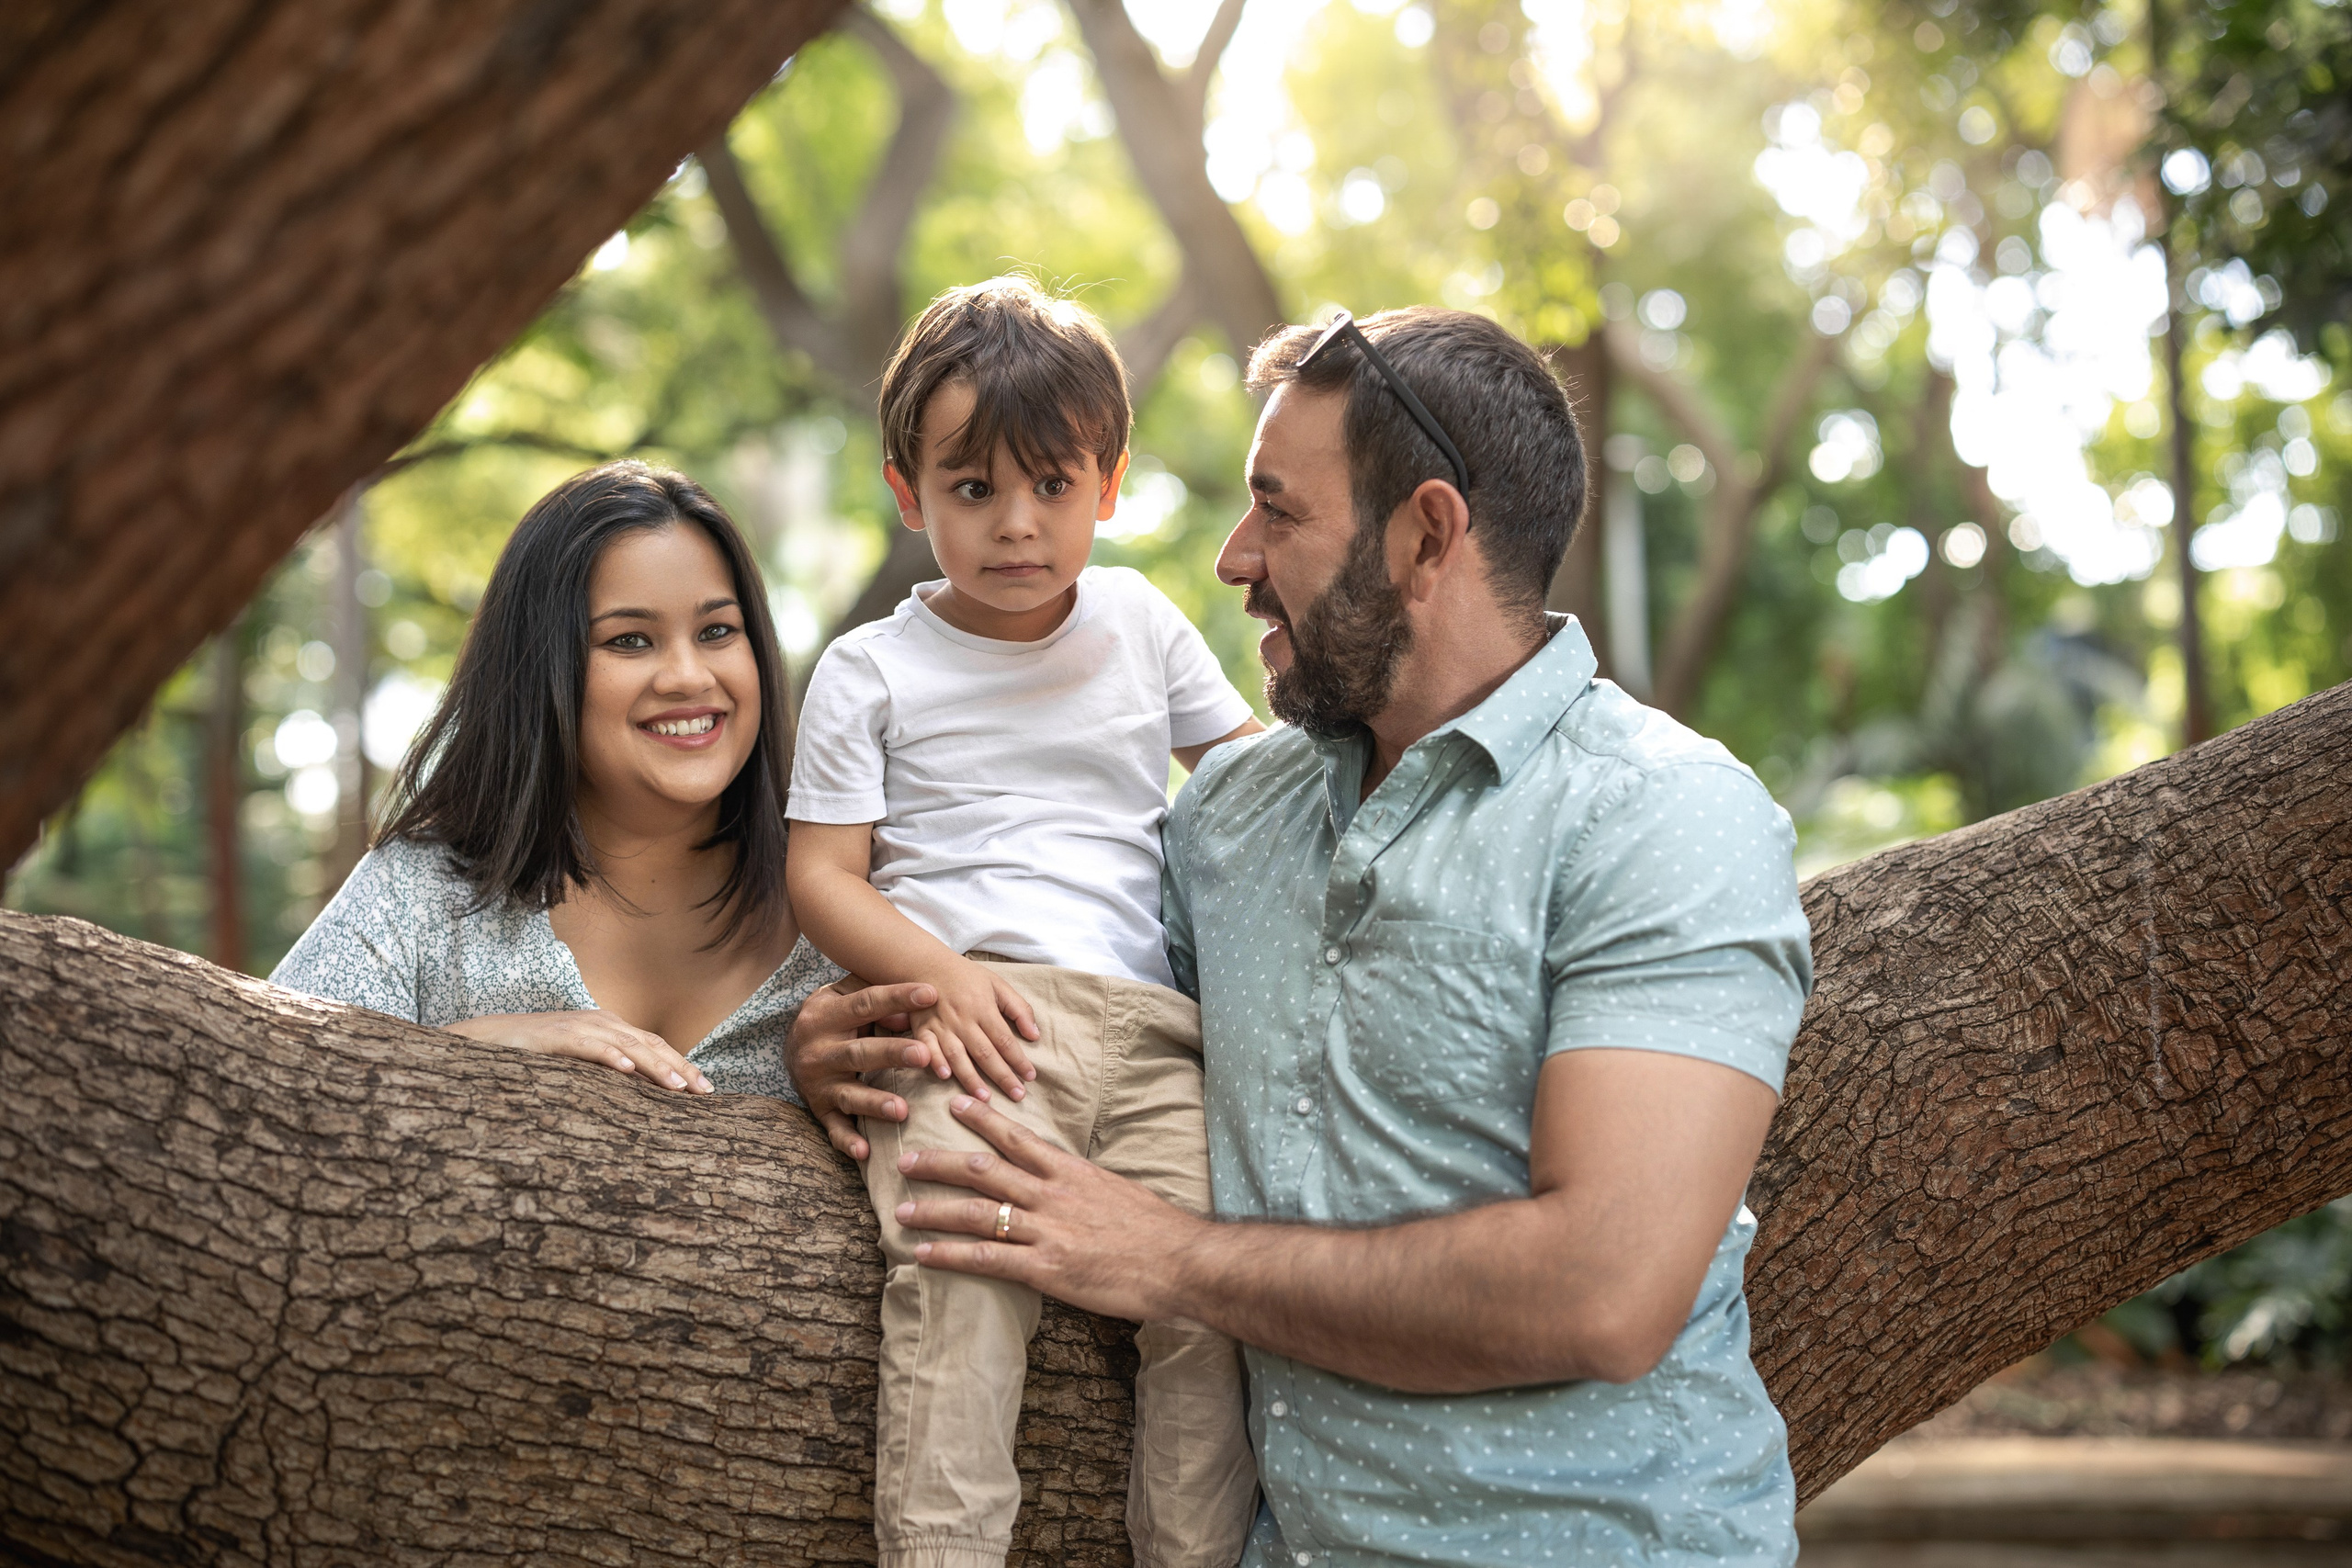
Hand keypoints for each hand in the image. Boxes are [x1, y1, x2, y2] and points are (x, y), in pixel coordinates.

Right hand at [447, 1010, 709, 1093]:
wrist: (492, 1038)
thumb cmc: (539, 1054)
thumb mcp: (580, 1061)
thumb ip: (607, 1071)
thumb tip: (639, 1095)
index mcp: (610, 1028)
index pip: (654, 1046)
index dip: (681, 1065)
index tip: (705, 1090)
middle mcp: (601, 1023)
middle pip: (649, 1044)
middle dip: (680, 1067)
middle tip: (704, 1091)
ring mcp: (580, 1027)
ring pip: (627, 1045)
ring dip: (654, 1065)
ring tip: (677, 1086)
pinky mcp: (557, 1037)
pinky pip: (589, 1046)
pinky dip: (610, 1056)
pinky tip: (626, 1070)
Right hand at [787, 978, 940, 1159]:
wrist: (789, 1047)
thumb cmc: (834, 1015)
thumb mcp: (845, 996)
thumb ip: (875, 996)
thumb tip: (909, 1012)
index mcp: (825, 1015)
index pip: (865, 1004)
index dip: (897, 998)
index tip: (931, 994)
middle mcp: (818, 1051)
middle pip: (859, 1053)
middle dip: (892, 1054)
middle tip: (923, 1055)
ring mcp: (817, 1084)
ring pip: (849, 1094)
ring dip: (875, 1104)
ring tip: (902, 1110)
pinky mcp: (819, 1109)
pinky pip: (834, 1128)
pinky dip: (848, 1141)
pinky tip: (865, 1152)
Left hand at [894, 1094, 1205, 1324]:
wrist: (1181, 1262)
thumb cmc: (1156, 1231)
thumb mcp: (1117, 1192)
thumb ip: (1083, 1187)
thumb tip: (1063, 1182)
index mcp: (1071, 1172)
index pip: (1017, 1137)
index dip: (982, 1120)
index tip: (954, 1104)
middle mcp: (1052, 1195)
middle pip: (983, 1170)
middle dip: (939, 1163)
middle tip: (906, 1158)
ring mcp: (1046, 1231)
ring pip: (977, 1212)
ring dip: (934, 1210)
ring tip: (901, 1209)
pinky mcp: (1046, 1268)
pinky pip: (987, 1258)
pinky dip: (951, 1255)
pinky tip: (924, 1255)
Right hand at [908, 958, 1039, 1104]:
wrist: (926, 964)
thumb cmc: (965, 976)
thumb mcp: (997, 984)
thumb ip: (1019, 1008)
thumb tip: (1035, 1035)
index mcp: (983, 1008)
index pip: (1005, 1039)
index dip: (1018, 1060)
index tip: (1030, 1077)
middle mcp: (963, 1019)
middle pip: (985, 1052)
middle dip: (1002, 1076)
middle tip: (1017, 1096)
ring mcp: (941, 1025)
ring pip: (957, 1055)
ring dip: (971, 1078)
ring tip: (985, 1098)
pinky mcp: (921, 1029)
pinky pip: (928, 1048)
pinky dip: (935, 1062)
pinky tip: (945, 1077)